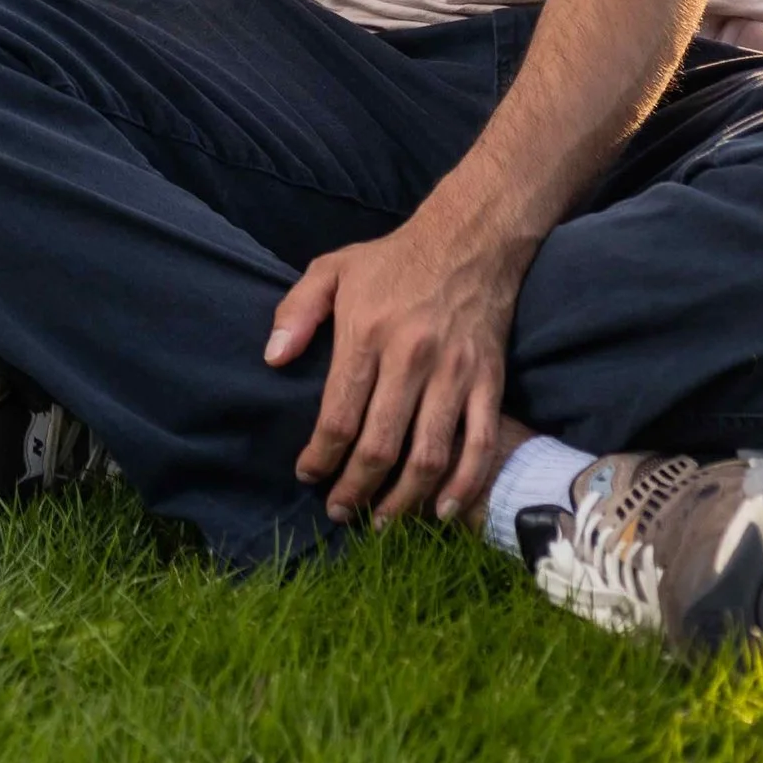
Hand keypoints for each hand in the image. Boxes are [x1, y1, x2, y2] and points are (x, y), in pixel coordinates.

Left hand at [267, 204, 530, 526]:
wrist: (468, 240)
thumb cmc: (391, 260)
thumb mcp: (332, 268)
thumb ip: (297, 311)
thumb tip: (273, 360)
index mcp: (366, 332)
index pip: (338, 414)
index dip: (320, 456)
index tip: (307, 475)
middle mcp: (410, 357)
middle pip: (380, 445)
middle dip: (355, 489)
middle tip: (339, 512)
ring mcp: (454, 373)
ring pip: (428, 455)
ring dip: (403, 499)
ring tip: (381, 522)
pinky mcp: (489, 381)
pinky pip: (480, 444)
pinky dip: (463, 484)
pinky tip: (441, 510)